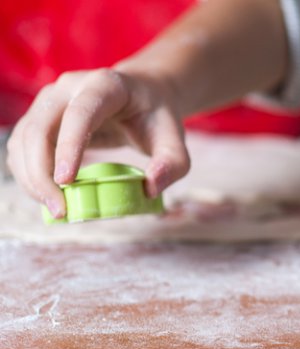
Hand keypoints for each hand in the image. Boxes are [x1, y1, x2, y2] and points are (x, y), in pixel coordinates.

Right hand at [5, 68, 189, 217]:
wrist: (142, 98)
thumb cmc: (156, 120)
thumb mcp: (175, 141)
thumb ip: (172, 164)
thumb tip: (149, 189)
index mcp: (105, 85)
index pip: (80, 113)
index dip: (69, 146)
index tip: (67, 182)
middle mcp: (69, 88)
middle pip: (40, 127)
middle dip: (41, 172)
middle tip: (59, 210)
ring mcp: (50, 101)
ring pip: (24, 139)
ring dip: (31, 177)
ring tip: (55, 208)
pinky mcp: (40, 117)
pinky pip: (22, 146)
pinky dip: (28, 173)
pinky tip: (48, 195)